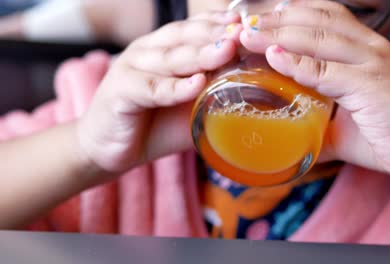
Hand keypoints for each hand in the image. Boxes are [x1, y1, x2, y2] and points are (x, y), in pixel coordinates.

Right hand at [77, 11, 242, 174]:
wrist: (111, 149)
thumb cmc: (154, 125)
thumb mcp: (191, 108)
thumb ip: (215, 97)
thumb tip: (257, 97)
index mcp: (164, 48)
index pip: (194, 28)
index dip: (219, 24)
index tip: (246, 24)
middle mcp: (147, 51)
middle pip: (185, 37)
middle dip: (216, 34)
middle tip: (244, 34)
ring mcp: (131, 68)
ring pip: (170, 58)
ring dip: (200, 54)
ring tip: (227, 51)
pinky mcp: (120, 92)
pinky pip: (152, 89)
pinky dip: (175, 88)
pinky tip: (197, 85)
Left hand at [239, 0, 389, 181]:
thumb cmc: (383, 131)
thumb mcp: (341, 118)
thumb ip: (313, 116)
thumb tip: (282, 130)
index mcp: (360, 46)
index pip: (320, 14)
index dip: (284, 13)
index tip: (252, 20)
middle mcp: (366, 46)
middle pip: (313, 19)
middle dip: (273, 19)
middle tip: (241, 24)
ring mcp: (370, 62)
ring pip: (318, 36)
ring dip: (278, 34)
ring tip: (247, 35)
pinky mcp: (371, 84)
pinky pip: (327, 69)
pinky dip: (298, 63)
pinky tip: (274, 57)